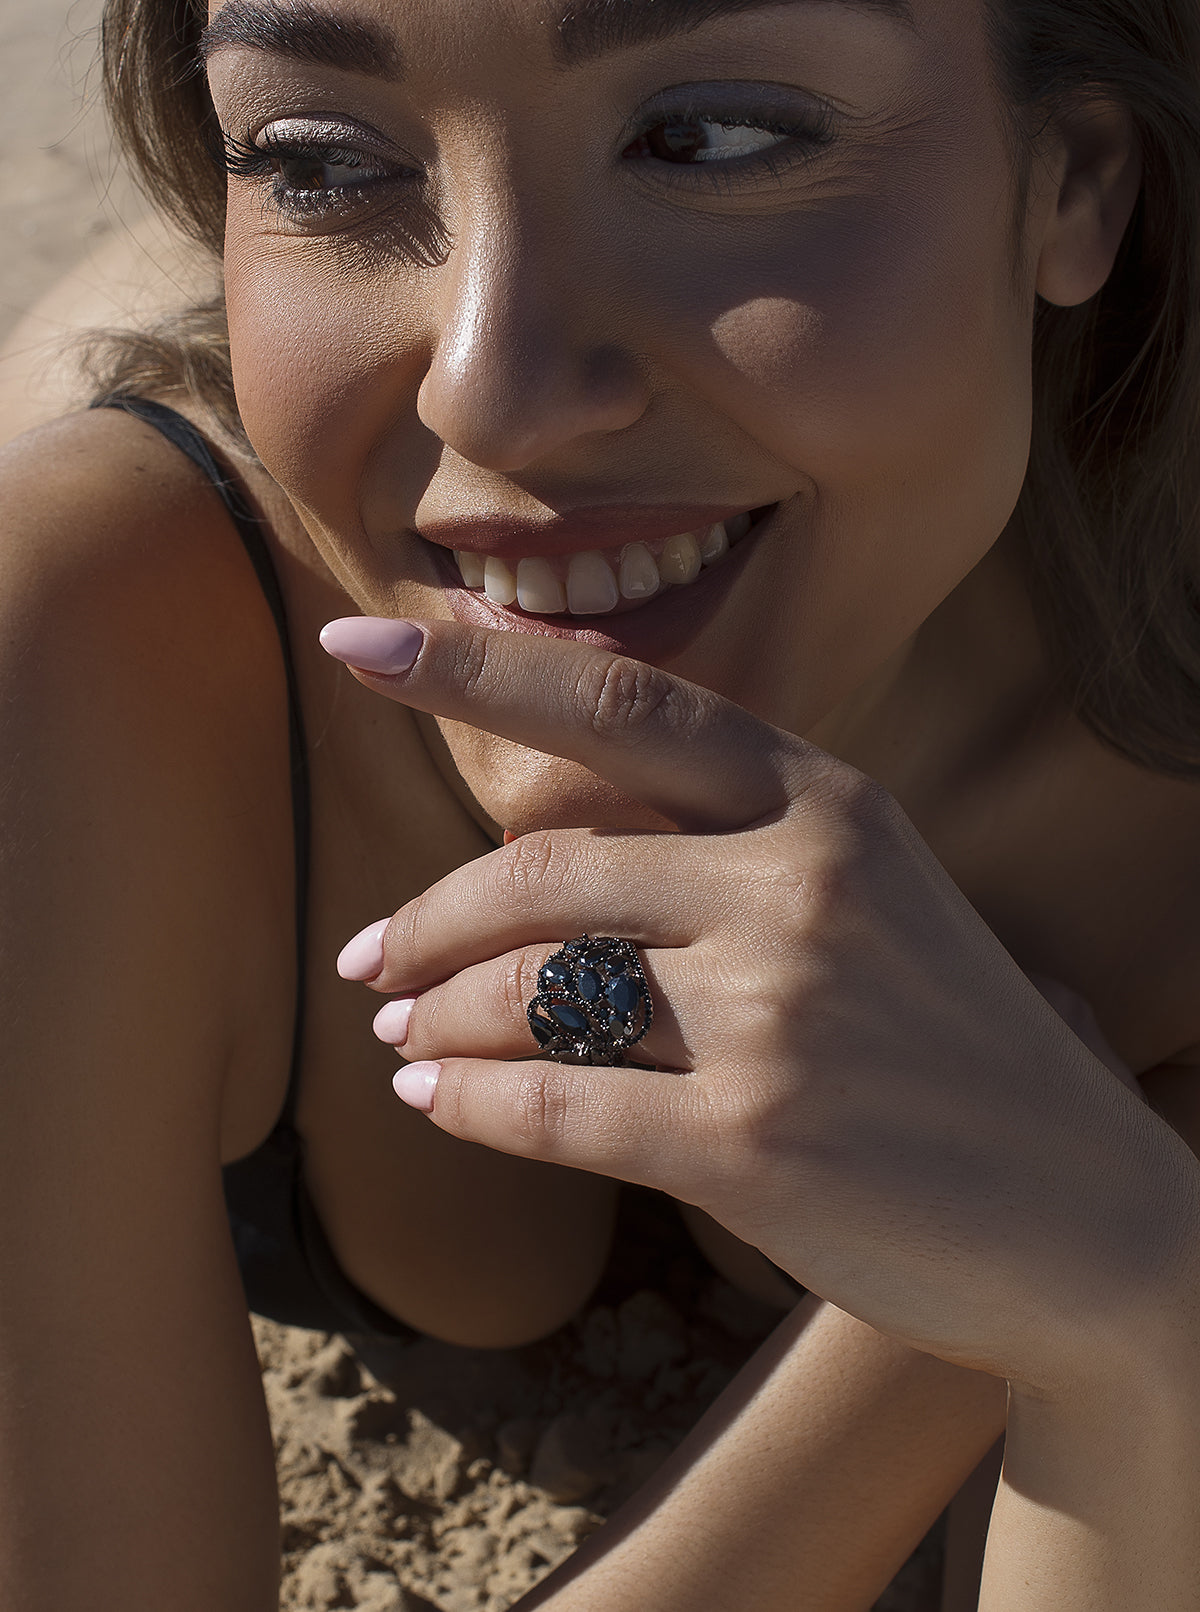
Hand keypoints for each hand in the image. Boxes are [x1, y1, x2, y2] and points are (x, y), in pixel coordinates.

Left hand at [321, 615, 1199, 1394]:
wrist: (1082, 1207)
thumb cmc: (944, 1044)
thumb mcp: (866, 896)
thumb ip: (721, 851)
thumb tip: (523, 862)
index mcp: (826, 802)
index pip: (620, 703)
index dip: (477, 666)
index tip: (356, 639)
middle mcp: (800, 885)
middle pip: (538, 874)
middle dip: (421, 921)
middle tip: (366, 958)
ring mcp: (777, 1015)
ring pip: (528, 992)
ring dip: (434, 1017)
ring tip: (400, 1037)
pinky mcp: (751, 1144)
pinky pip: (550, 1107)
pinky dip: (467, 1104)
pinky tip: (435, 1102)